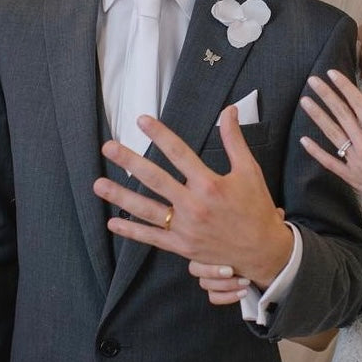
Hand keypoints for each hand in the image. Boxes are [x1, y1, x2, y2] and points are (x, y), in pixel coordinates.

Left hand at [92, 107, 292, 288]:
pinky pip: (152, 237)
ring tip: (98, 185)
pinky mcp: (182, 247)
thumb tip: (229, 110)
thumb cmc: (256, 208)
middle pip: (155, 179)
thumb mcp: (250, 170)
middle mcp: (194, 205)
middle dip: (129, 161)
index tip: (142, 121)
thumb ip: (234, 140)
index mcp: (210, 184)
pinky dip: (132, 231)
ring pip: (146, 209)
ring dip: (121, 196)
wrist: (263, 252)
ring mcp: (186, 228)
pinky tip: (113, 222)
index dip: (159, 135)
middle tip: (108, 148)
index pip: (179, 153)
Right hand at [188, 209, 285, 305]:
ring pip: (205, 283)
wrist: (264, 256)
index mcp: (215, 240)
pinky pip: (213, 296)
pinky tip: (242, 292)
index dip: (208, 257)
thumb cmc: (257, 237)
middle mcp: (209, 257)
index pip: (197, 247)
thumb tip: (279, 213)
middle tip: (233, 270)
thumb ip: (268, 217)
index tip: (229, 262)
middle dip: (214, 271)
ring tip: (245, 282)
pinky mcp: (217, 289)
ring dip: (225, 284)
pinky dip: (226, 296)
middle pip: (195, 268)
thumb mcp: (262, 224)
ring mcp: (211, 275)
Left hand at [299, 70, 361, 239]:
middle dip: (326, 96)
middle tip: (312, 80)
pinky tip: (303, 141)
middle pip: (341, 115)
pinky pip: (330, 163)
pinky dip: (316, 152)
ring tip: (304, 101)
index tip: (332, 73)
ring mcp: (356, 163)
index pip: (359, 104)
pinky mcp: (352, 178)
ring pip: (332, 135)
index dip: (344, 87)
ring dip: (317, 117)